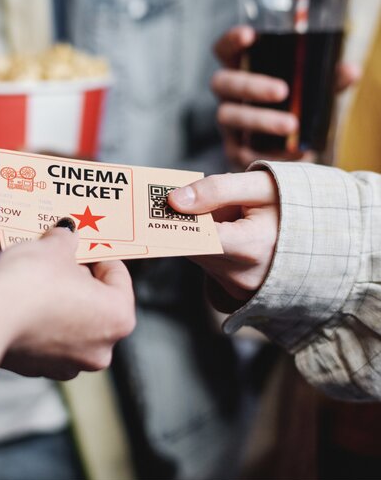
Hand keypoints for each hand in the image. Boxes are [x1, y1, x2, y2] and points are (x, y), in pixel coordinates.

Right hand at [0, 225, 135, 379]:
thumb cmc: (28, 281)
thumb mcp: (54, 247)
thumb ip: (68, 240)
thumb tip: (68, 234)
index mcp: (117, 317)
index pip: (118, 277)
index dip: (99, 253)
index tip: (83, 242)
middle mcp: (101, 348)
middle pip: (97, 301)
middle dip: (79, 276)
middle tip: (59, 255)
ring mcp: (69, 364)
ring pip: (73, 320)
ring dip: (60, 298)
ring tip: (38, 273)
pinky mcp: (39, 368)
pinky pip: (48, 335)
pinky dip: (41, 318)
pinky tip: (24, 297)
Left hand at [168, 171, 278, 312]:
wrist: (326, 236)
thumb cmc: (292, 205)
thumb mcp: (259, 186)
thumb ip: (216, 190)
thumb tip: (174, 201)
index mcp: (251, 247)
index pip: (195, 238)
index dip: (172, 220)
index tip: (154, 206)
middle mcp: (243, 276)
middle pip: (192, 247)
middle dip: (185, 223)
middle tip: (177, 200)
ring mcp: (240, 289)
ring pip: (199, 256)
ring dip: (200, 235)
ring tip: (223, 216)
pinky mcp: (237, 293)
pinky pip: (210, 266)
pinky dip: (211, 248)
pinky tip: (229, 232)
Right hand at [212, 26, 360, 169]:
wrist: (289, 150)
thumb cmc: (295, 109)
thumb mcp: (311, 89)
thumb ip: (327, 79)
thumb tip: (350, 71)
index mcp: (242, 70)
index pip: (224, 49)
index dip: (232, 41)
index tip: (250, 35)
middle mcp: (228, 94)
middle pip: (222, 82)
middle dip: (251, 85)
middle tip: (283, 91)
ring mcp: (227, 122)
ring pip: (228, 116)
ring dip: (261, 120)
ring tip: (292, 125)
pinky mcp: (234, 150)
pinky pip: (242, 150)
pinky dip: (269, 151)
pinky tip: (293, 151)